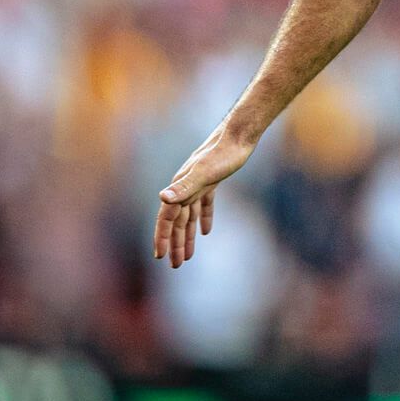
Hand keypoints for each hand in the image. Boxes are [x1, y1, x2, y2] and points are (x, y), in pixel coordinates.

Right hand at [153, 127, 254, 267]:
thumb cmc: (224, 153)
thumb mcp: (205, 172)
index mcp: (180, 187)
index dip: (162, 237)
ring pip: (189, 215)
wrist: (239, 134)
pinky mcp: (212, 180)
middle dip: (175, 243)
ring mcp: (199, 184)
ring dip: (187, 235)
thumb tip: (162, 197)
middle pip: (177, 221)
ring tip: (186, 256)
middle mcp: (185, 187)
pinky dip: (203, 218)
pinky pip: (204, 204)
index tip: (160, 256)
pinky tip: (206, 232)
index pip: (167, 218)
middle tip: (174, 266)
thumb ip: (184, 186)